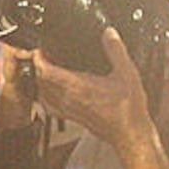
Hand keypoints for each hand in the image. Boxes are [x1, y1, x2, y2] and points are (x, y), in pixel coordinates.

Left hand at [34, 28, 154, 153]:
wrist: (130, 134)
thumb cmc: (128, 109)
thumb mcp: (127, 73)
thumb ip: (116, 51)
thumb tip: (109, 34)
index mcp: (77, 86)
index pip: (45, 71)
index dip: (38, 58)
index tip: (40, 50)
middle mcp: (68, 98)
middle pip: (40, 81)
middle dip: (38, 66)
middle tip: (44, 56)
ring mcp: (68, 109)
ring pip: (42, 94)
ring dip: (41, 81)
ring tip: (47, 70)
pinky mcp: (71, 117)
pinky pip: (49, 106)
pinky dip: (45, 96)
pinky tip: (52, 92)